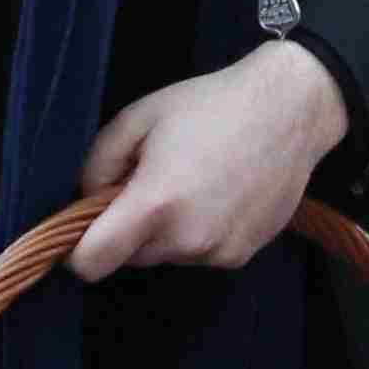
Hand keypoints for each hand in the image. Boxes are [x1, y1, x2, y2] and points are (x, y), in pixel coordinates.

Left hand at [70, 40, 342, 279]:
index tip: (85, 227)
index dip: (78, 250)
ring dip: (165, 232)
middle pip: (129, 257)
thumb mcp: (138, 117)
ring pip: (165, 256)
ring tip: (192, 182)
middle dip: (129, 229)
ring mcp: (217, 251)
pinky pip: (199, 254)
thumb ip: (98, 163)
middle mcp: (186, 238)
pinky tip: (218, 195)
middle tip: (152, 181)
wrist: (290, 110)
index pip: (92, 263)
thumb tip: (89, 199)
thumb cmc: (211, 105)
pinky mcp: (241, 256)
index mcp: (154, 204)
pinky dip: (198, 234)